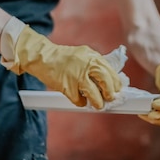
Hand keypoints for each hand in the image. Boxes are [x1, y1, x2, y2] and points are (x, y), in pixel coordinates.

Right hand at [6, 26, 121, 108]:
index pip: (110, 71)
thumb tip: (109, 80)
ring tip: (98, 104)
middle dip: (110, 93)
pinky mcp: (67, 86)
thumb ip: (95, 65)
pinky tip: (80, 100)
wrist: (42, 57)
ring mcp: (76, 76)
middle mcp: (86, 65)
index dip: (116, 83)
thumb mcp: (83, 55)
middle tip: (110, 98)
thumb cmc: (63, 58)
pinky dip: (81, 102)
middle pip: (106, 81)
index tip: (117, 89)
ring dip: (98, 102)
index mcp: (92, 56)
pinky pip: (79, 100)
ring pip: (94, 94)